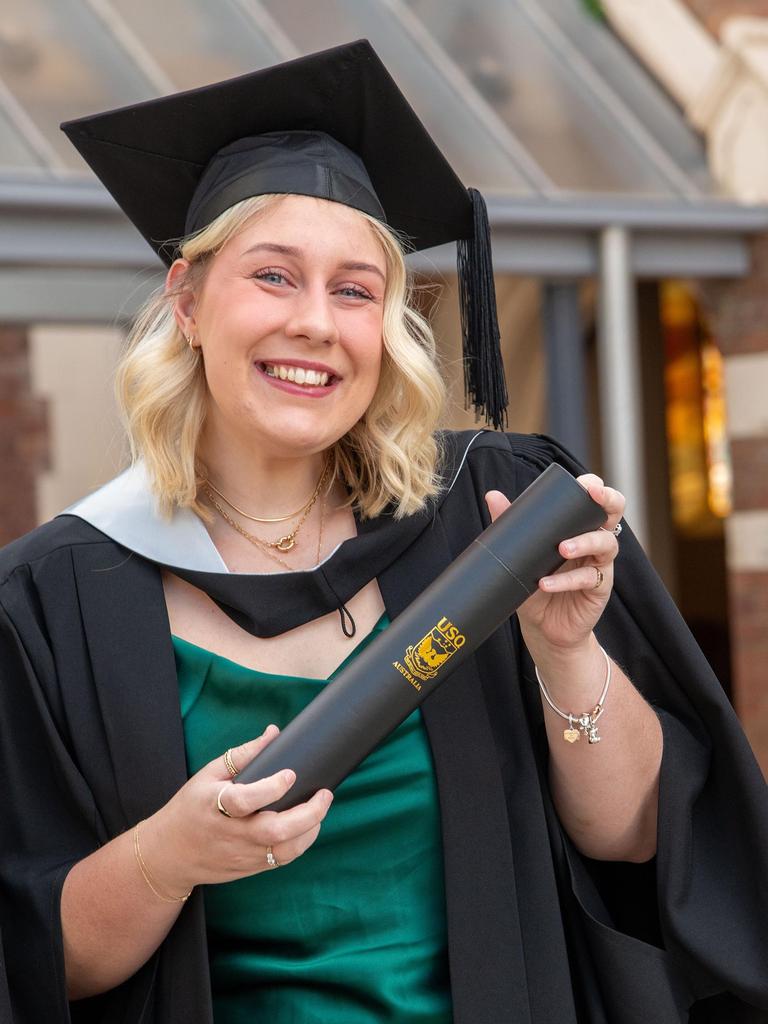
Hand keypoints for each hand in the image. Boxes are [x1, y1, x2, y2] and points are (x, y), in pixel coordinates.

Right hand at [139, 725, 332, 895]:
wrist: (168, 855)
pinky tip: (309, 825)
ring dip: (309, 830)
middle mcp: (230, 834)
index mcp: (214, 806)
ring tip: (321, 807)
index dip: (271, 788)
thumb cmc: (191, 807)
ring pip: (283, 851)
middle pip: (273, 831)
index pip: (245, 801)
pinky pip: (282, 860)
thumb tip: (273, 732)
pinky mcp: (249, 868)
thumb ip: (242, 755)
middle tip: (325, 794)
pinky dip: (301, 843)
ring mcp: (241, 854)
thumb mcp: (209, 775)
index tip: (291, 773)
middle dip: (306, 814)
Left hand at [485, 474, 623, 652]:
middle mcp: (594, 541)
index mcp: (579, 526)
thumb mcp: (521, 553)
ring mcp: (599, 564)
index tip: (586, 484)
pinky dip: (566, 580)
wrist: (543, 627)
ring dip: (585, 542)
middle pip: (614, 513)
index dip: (596, 487)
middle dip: (608, 500)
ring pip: (605, 544)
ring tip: (562, 548)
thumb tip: (493, 495)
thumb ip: (510, 524)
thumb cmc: (535, 584)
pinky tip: (546, 583)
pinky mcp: (599, 588)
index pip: (595, 500)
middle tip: (592, 497)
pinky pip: (588, 579)